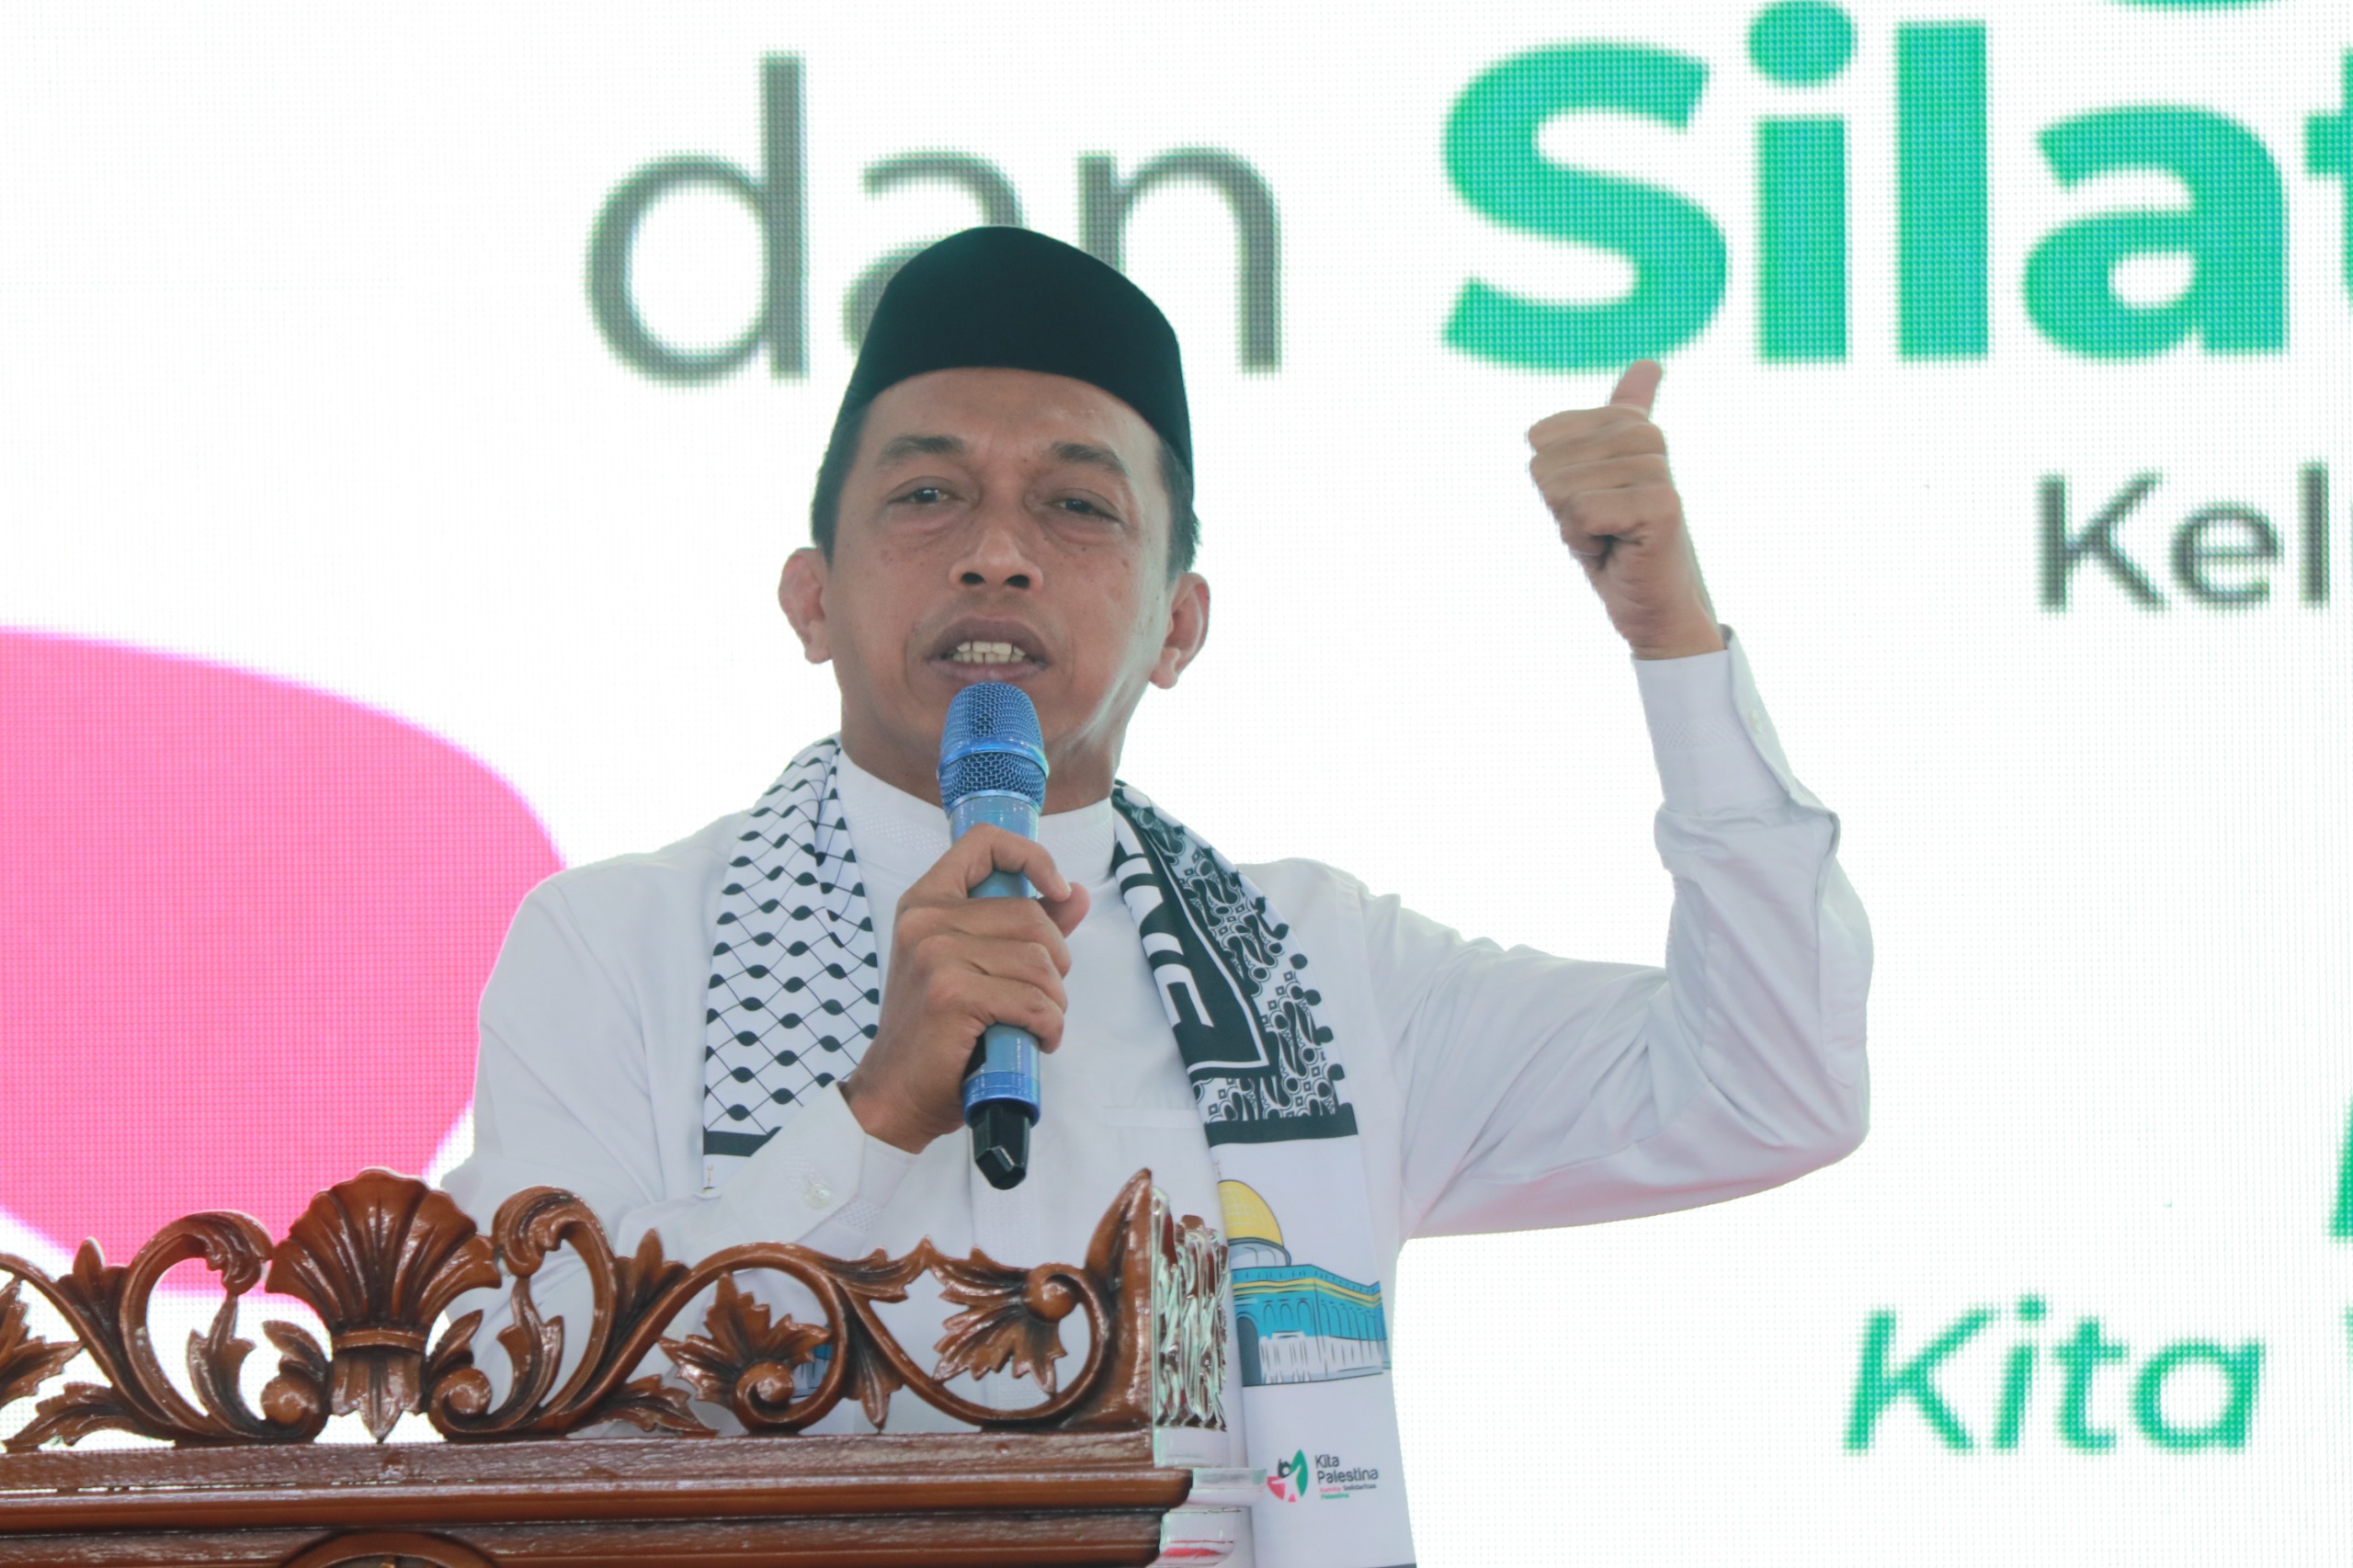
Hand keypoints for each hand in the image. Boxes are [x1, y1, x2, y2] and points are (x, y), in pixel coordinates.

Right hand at [840, 825, 1090, 1153]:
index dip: (1031, 856)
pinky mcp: (952, 994)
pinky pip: (1035, 1001)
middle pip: (1032, 916)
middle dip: (1055, 962)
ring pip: (1040, 962)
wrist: (894, 1092)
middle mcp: (926, 919)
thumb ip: (1024, 927)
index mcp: (926, 901)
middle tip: (1039, 996)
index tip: (1057, 889)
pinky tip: (1035, 1040)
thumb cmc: (937, 1031)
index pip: (983, 842)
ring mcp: (935, 955)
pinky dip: (1049, 1026)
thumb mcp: (973, 965)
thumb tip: (1075, 893)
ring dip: (1053, 1002)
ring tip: (1033, 1023)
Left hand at [1526, 361, 1724, 659]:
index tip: (1591, 503)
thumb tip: (1650, 361)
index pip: (1540, 437)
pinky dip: (1587, 543)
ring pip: (1563, 491)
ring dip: (1576, 528)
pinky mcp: (1661, 504)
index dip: (1552, 482)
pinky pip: (1582, 514)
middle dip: (1562, 507)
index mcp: (1628, 423)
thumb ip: (1620, 421)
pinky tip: (1619, 550)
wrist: (1654, 604)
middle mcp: (1646, 437)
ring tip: (1613, 537)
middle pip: (1547, 464)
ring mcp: (1657, 469)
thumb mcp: (1601, 480)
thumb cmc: (1620, 545)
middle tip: (1602, 527)